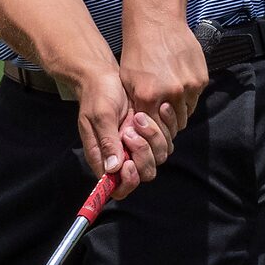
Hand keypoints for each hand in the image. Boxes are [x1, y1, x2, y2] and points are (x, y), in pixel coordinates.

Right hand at [76, 65, 173, 202]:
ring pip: (157, 158)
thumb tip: (112, 169)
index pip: (118, 187)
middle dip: (143, 155)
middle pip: (143, 174)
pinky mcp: (150, 135)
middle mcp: (121, 157)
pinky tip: (155, 111)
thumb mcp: (100, 116)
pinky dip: (164, 129)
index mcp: (103, 158)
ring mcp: (137, 147)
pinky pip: (166, 143)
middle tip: (131, 131)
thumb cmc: (98, 95)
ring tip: (139, 117)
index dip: (127, 181)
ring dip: (154, 139)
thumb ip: (107, 142)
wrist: (106, 76)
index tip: (128, 163)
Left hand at [119, 17, 209, 139]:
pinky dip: (188, 97)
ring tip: (170, 100)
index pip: (156, 130)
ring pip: (187, 113)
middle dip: (168, 124)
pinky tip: (178, 86)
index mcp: (149, 97)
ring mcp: (189, 86)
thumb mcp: (127, 81)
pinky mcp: (201, 79)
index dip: (155, 132)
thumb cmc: (137, 51)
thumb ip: (136, 105)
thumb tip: (142, 126)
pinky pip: (196, 98)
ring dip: (179, 111)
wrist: (157, 23)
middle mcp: (171, 94)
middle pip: (174, 125)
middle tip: (163, 117)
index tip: (154, 130)